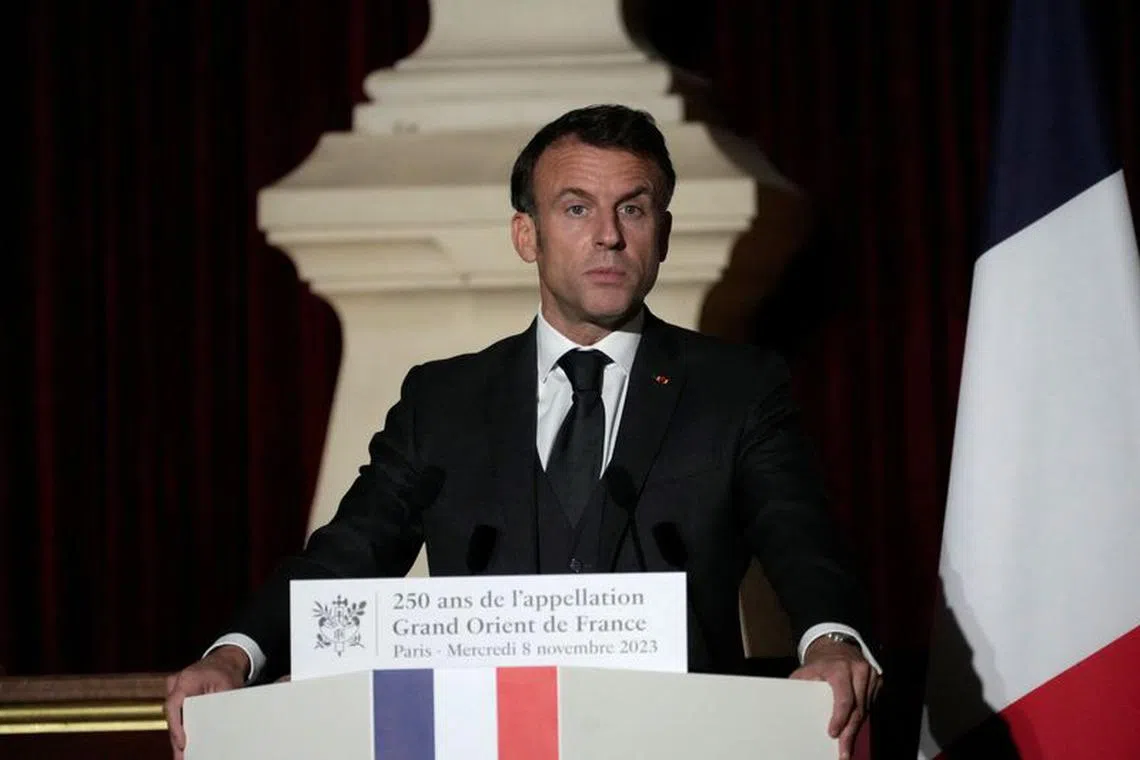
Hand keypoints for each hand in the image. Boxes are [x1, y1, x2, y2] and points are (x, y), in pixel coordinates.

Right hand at [164, 645, 248, 758]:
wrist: (224, 661)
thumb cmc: (226, 670)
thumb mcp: (228, 685)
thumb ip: (222, 704)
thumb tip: (222, 725)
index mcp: (186, 679)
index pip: (173, 705)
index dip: (176, 727)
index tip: (182, 743)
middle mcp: (176, 684)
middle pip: (172, 716)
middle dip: (177, 738)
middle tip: (181, 757)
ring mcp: (175, 691)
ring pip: (174, 718)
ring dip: (178, 736)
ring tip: (183, 756)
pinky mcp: (179, 698)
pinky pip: (178, 716)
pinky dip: (182, 729)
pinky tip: (185, 746)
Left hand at [790, 638, 880, 759]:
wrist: (837, 645)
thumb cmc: (820, 662)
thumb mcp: (807, 669)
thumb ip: (799, 685)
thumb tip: (785, 704)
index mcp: (840, 669)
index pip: (844, 699)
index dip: (839, 719)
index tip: (833, 734)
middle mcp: (859, 671)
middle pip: (858, 709)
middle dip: (850, 734)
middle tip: (844, 753)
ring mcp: (871, 676)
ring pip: (866, 710)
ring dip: (856, 729)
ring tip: (847, 747)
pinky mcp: (878, 682)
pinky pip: (871, 706)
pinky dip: (861, 719)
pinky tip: (853, 731)